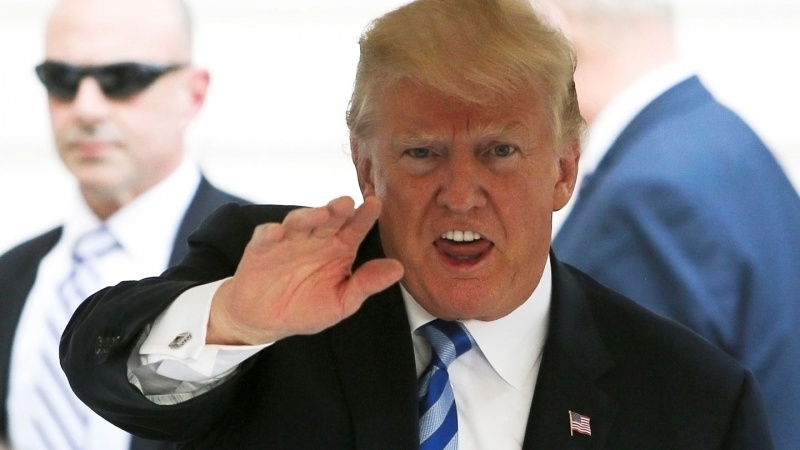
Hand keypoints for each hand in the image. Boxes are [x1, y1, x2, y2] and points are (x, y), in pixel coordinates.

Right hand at [207, 196, 403, 344]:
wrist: (265, 321)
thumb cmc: (306, 308)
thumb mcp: (342, 302)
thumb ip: (366, 284)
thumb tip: (398, 269)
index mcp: (339, 248)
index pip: (355, 228)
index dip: (364, 217)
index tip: (375, 204)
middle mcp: (316, 239)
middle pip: (328, 219)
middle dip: (336, 209)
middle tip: (346, 203)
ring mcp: (288, 241)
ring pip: (298, 222)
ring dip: (308, 216)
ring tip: (320, 214)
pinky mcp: (261, 249)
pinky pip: (265, 237)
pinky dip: (269, 233)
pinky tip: (277, 233)